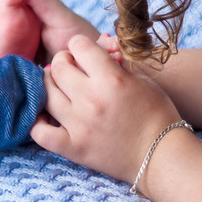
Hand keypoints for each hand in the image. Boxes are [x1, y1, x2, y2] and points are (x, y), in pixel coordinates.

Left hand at [31, 34, 180, 183]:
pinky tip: (46, 116)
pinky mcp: (73, 148)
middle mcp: (92, 99)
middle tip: (69, 68)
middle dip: (63, 61)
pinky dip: (38, 122)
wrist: (163, 158)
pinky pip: (40, 132)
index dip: (80, 45)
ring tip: (59, 88)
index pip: (79, 45)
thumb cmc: (158, 116)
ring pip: (45, 93)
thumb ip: (118, 62)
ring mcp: (79, 125)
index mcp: (112, 79)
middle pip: (58, 67)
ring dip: (49, 86)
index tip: (83, 51)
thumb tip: (100, 43)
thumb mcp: (144, 81)